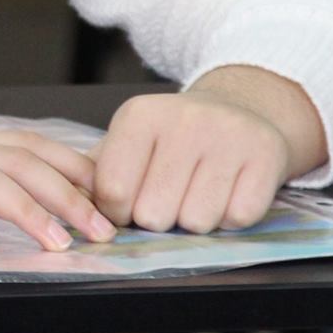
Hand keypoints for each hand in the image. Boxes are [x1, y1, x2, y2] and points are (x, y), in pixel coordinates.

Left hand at [91, 88, 293, 233]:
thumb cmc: (174, 137)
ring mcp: (228, 136)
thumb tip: (67, 204)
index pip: (113, 192)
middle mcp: (184, 120)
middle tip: (170, 195)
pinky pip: (237, 219)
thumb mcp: (129, 140)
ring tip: (198, 190)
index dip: (119, 212)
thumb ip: (94, 173)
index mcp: (140, 116)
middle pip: (154, 214)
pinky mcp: (265, 156)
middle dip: (159, 217)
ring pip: (196, 222)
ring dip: (195, 219)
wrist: (239, 110)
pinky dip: (230, 217)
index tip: (130, 204)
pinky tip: (227, 190)